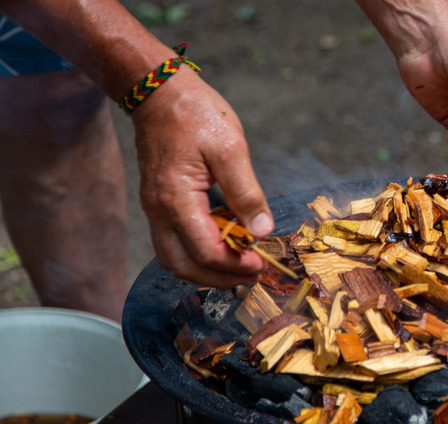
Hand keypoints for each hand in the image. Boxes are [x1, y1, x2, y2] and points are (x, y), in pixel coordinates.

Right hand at [130, 68, 272, 287]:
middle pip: (184, 267)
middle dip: (220, 278)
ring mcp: (155, 209)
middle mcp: (159, 211)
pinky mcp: (159, 204)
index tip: (262, 263)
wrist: (159, 92)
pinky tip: (225, 245)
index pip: (205, 251)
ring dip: (207, 271)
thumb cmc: (195, 114)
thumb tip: (262, 231)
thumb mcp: (230, 148)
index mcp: (176, 199)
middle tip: (253, 274)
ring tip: (241, 266)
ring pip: (175, 260)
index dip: (235, 265)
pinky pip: (174, 244)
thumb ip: (246, 192)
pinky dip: (198, 255)